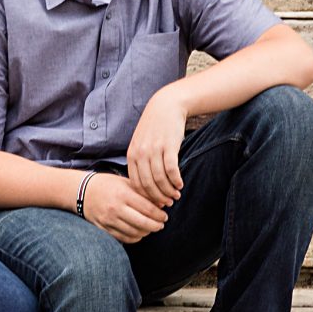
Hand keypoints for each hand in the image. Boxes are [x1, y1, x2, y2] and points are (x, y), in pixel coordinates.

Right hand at [82, 173, 170, 243]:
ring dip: (147, 232)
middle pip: (143, 223)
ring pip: (135, 232)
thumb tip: (161, 204)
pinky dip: (135, 238)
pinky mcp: (103, 228)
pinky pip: (124, 238)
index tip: (165, 216)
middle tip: (161, 224)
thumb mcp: (125, 183)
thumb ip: (142, 193)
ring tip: (151, 228)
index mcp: (123, 194)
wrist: (82, 191)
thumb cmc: (107, 185)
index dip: (160, 214)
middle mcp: (116, 208)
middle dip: (156, 226)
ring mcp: (109, 219)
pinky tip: (139, 233)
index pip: (148, 208)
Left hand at [125, 92, 188, 208]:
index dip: (145, 197)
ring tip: (176, 195)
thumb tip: (146, 185)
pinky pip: (171, 170)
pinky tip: (180, 185)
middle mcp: (140, 154)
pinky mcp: (168, 146)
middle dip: (157, 197)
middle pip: (148, 184)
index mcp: (132, 155)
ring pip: (160, 179)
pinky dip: (176, 181)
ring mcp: (154, 150)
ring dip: (169, 191)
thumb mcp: (141, 144)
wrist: (166, 106)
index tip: (154, 203)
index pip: (136, 183)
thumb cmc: (155, 128)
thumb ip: (140, 161)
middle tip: (167, 204)